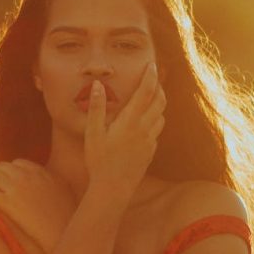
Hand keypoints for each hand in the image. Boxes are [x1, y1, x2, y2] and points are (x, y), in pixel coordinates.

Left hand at [0, 160, 76, 253]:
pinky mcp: (7, 203)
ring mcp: (16, 189)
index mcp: (42, 173)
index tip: (7, 174)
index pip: (20, 164)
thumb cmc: (67, 220)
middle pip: (4, 167)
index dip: (11, 169)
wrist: (60, 235)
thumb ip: (57, 183)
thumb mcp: (67, 193)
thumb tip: (52, 183)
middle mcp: (27, 177)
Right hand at [84, 62, 164, 198]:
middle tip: (153, 77)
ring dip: (159, 103)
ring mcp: (150, 141)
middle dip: (158, 86)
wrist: (113, 189)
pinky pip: (157, 131)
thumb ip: (96, 107)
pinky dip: (155, 120)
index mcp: (130, 121)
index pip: (145, 92)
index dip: (150, 76)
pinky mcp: (151, 152)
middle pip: (159, 101)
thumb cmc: (99, 160)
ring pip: (161, 115)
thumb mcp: (92, 133)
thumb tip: (98, 84)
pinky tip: (145, 122)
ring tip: (151, 96)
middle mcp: (144, 129)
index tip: (151, 64)